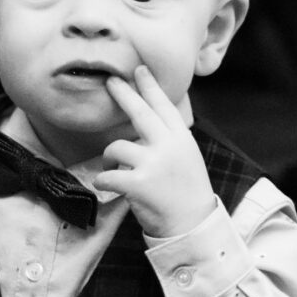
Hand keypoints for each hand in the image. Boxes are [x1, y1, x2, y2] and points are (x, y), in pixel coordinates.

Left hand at [93, 66, 214, 237]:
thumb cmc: (186, 194)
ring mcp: (154, 164)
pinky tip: (105, 185)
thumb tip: (147, 125)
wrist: (193, 226)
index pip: (164, 106)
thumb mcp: (186, 159)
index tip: (140, 69)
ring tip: (113, 168)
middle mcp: (168, 146)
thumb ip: (168, 141)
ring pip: (117, 147)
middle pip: (141, 113)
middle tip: (111, 82)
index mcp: (181, 139)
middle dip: (123, 94)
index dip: (150, 87)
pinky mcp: (138, 183)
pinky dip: (102, 180)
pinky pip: (108, 174)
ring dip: (109, 157)